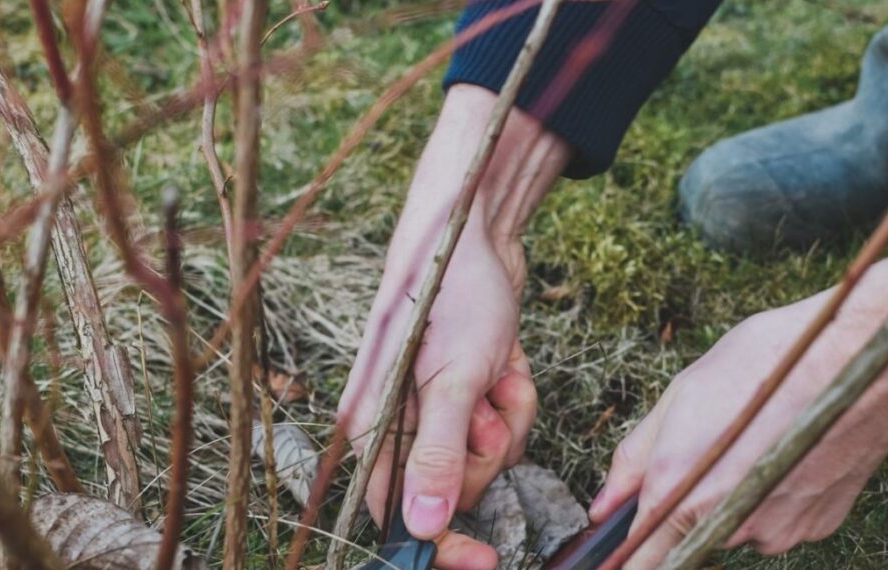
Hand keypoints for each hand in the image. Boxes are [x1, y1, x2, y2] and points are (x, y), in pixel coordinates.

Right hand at [339, 85, 569, 568]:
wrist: (477, 233)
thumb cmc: (452, 293)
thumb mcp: (452, 379)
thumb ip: (435, 457)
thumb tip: (421, 530)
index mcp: (373, 425)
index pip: (396, 515)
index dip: (440, 544)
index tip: (484, 559)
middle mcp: (397, 422)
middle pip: (452, 490)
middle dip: (485, 454)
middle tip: (489, 410)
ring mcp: (434, 407)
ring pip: (485, 457)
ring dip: (506, 418)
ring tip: (499, 373)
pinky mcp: (466, 393)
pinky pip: (502, 426)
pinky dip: (515, 398)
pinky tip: (508, 363)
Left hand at [589, 253, 887, 566]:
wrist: (865, 360)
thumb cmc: (771, 364)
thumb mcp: (683, 394)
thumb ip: (636, 458)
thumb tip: (605, 505)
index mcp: (685, 490)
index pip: (641, 558)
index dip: (625, 558)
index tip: (615, 555)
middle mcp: (730, 523)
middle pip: (691, 534)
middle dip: (689, 502)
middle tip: (715, 442)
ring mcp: (777, 531)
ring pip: (737, 525)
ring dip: (736, 494)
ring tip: (759, 435)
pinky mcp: (817, 527)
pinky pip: (778, 519)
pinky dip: (775, 494)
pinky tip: (788, 447)